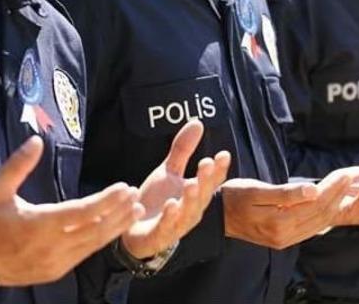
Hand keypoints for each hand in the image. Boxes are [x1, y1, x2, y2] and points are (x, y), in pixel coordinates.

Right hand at [0, 137, 142, 285]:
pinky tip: (112, 229)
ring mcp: (56, 262)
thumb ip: (18, 165)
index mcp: (40, 224)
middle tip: (136, 195)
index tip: (124, 187)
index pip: (83, 211)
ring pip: (94, 244)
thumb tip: (36, 140)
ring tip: (134, 210)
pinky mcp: (56, 270)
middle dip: (119, 211)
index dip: (107, 200)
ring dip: (116, 226)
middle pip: (95, 228)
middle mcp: (52, 246)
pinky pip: (84, 254)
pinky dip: (101, 240)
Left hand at [121, 120, 230, 258]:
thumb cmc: (157, 202)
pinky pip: (165, 228)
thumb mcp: (169, 172)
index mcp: (196, 195)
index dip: (219, 169)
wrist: (134, 232)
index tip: (223, 154)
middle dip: (206, 180)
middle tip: (207, 164)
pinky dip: (168, 218)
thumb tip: (197, 122)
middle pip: (202, 195)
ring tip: (191, 185)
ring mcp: (176, 225)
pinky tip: (170, 205)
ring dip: (191, 199)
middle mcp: (191, 211)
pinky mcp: (159, 236)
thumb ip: (183, 150)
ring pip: (187, 213)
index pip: (211, 181)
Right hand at [222, 171, 352, 249]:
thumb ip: (285, 193)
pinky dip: (324, 215)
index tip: (346, 174)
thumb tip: (312, 190)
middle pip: (320, 215)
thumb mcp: (256, 189)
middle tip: (351, 177)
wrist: (217, 216)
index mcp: (277, 222)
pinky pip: (310, 229)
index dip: (332, 189)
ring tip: (346, 188)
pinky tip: (331, 204)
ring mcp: (284, 240)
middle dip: (338, 196)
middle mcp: (283, 236)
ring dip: (334, 205)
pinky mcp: (283, 240)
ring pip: (318, 223)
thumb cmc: (234, 196)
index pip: (315, 204)